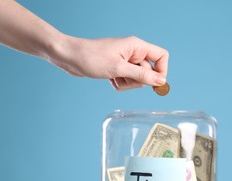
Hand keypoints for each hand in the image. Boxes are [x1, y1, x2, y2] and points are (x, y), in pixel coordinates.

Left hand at [49, 36, 168, 90]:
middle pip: (149, 71)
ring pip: (137, 78)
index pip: (161, 56)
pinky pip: (126, 80)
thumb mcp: (119, 68)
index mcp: (137, 46)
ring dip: (127, 83)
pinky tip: (109, 78)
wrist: (69, 57)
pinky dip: (119, 83)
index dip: (161, 71)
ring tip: (113, 77)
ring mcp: (125, 61)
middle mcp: (133, 52)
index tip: (155, 83)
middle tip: (123, 76)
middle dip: (137, 80)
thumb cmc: (91, 57)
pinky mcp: (117, 68)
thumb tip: (161, 81)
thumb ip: (142, 75)